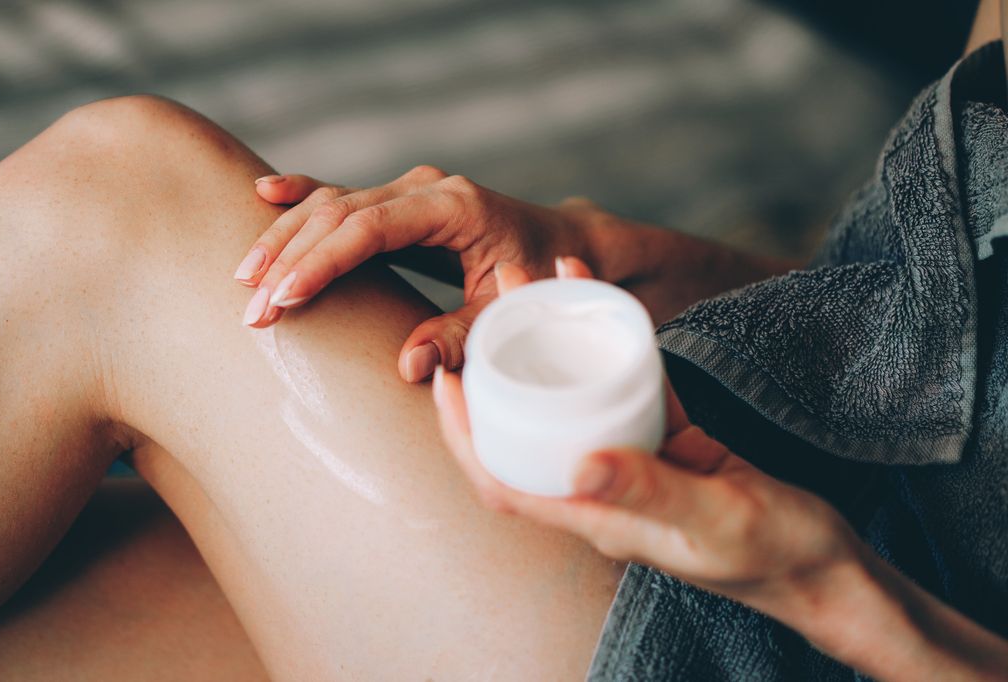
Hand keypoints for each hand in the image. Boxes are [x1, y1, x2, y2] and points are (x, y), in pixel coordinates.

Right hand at [235, 168, 601, 381]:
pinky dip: (302, 197)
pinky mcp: (399, 201)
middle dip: (291, 258)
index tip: (287, 297)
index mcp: (454, 206)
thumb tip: (408, 366)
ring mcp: (410, 190)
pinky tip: (263, 193)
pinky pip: (342, 196)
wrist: (561, 240)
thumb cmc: (538, 274)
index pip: (371, 228)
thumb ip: (462, 335)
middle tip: (255, 308)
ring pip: (332, 202)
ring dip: (286, 236)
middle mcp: (426, 188)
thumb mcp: (508, 308)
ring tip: (246, 277)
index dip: (324, 261)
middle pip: (341, 213)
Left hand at [432, 256, 859, 620]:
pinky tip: (605, 298)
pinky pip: (626, 384)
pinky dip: (611, 342)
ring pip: (572, 396)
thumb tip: (577, 464)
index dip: (464, 434)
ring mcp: (632, 461)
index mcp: (596, 518)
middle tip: (497, 288)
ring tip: (540, 277)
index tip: (447, 376)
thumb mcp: (717, 521)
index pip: (504, 481)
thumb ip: (651, 491)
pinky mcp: (667, 439)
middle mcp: (601, 489)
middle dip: (503, 361)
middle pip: (529, 425)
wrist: (826, 564)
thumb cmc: (775, 553)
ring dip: (552, 340)